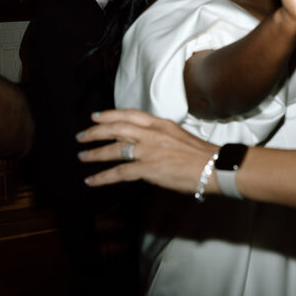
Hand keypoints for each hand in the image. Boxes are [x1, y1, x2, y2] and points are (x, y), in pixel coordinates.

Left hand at [78, 109, 219, 194]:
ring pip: (114, 149)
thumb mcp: (178, 136)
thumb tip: (144, 144)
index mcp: (160, 123)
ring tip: (82, 156)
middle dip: (95, 132)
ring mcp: (149, 151)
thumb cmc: (201, 155)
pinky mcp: (148, 168)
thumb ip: (159, 136)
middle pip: (116, 128)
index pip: (129, 114)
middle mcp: (151, 133)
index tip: (96, 117)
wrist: (214, 166)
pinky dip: (103, 177)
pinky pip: (119, 172)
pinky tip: (92, 180)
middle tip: (81, 136)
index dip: (110, 115)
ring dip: (95, 153)